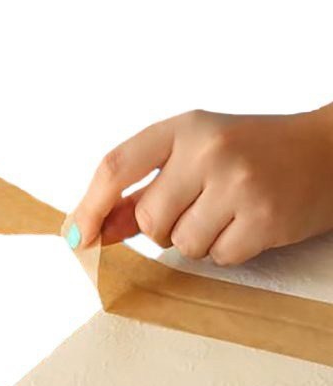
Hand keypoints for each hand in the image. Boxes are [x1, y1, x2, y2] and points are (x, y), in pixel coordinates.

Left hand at [71, 108, 332, 265]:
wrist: (324, 153)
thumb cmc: (247, 153)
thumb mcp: (190, 155)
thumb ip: (140, 190)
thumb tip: (91, 229)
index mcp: (183, 127)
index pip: (116, 166)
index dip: (89, 205)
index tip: (76, 236)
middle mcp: (209, 150)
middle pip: (148, 219)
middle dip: (160, 228)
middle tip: (194, 208)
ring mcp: (239, 184)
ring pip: (180, 244)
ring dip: (195, 239)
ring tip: (225, 212)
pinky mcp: (265, 218)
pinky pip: (217, 258)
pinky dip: (225, 250)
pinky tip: (246, 224)